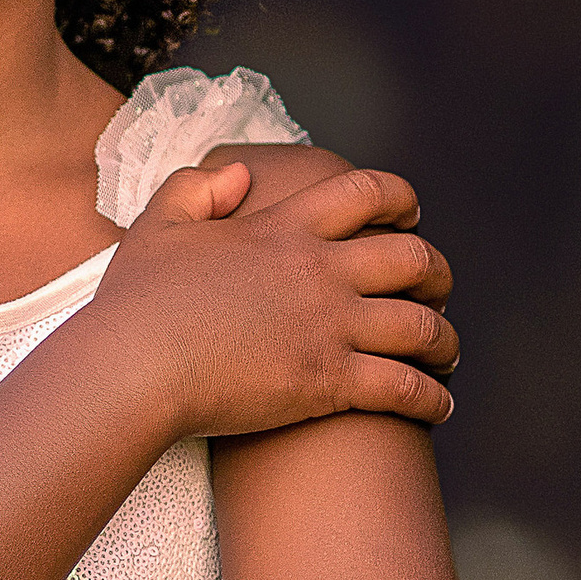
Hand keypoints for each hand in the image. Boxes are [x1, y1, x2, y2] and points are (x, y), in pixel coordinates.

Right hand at [95, 149, 458, 444]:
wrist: (133, 368)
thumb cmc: (137, 302)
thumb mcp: (158, 225)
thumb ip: (197, 187)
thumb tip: (243, 174)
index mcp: (284, 229)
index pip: (365, 193)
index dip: (399, 198)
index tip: (411, 215)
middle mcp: (319, 272)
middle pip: (413, 259)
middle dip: (437, 273)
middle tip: (438, 290)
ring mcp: (329, 327)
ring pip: (422, 327)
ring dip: (445, 340)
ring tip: (446, 355)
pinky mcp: (329, 382)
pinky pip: (405, 388)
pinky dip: (432, 397)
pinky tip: (440, 406)